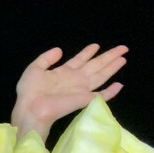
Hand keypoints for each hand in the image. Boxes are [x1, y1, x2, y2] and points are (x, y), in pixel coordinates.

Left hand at [11, 44, 127, 139]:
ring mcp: (81, 89)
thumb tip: (60, 49)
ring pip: (101, 76)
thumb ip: (47, 58)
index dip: (88, 52)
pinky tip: (119, 85)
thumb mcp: (35, 68)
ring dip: (112, 67)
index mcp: (63, 72)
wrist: (31, 107)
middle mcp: (75, 79)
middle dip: (108, 57)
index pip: (79, 60)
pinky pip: (101, 96)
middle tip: (122, 48)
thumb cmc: (30, 90)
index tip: (96, 45)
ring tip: (123, 58)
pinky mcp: (84, 100)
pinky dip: (111, 92)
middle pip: (95, 65)